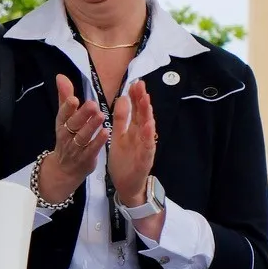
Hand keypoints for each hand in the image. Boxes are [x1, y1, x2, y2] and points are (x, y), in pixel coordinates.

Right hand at [35, 76, 107, 203]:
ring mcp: (75, 148)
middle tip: (92, 105)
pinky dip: (98, 142)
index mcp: (61, 124)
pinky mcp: (85, 159)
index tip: (74, 99)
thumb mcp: (64, 118)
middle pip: (73, 125)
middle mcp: (66, 136)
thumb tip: (60, 76)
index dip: (67, 108)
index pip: (62, 115)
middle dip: (82, 115)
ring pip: (82, 137)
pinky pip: (91, 150)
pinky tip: (106, 132)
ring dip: (91, 127)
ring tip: (101, 115)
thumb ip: (64, 97)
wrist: (65, 169)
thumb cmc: (67, 138)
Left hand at [107, 79, 157, 210]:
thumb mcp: (118, 136)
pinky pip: (148, 146)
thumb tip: (122, 97)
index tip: (134, 83)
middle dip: (142, 100)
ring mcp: (145, 147)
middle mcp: (141, 136)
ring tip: (146, 100)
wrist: (126, 185)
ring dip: (148, 114)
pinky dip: (149, 136)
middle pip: (143, 115)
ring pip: (148, 128)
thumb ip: (121, 119)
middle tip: (141, 85)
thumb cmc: (124, 161)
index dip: (135, 97)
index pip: (136, 110)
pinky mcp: (145, 159)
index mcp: (133, 130)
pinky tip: (148, 125)